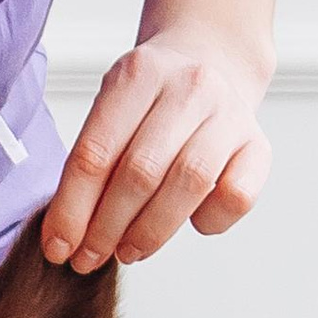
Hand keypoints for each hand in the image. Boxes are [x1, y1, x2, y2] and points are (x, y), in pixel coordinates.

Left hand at [42, 26, 271, 268]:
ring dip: (151, 231)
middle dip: (106, 227)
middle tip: (88, 258)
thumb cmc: (153, 98)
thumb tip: (65, 234)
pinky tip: (191, 223)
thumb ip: (93, 161)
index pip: (95, 152)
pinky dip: (210, 220)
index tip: (58, 247)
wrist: (213, 59)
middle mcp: (189, 87)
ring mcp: (229, 114)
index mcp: (138, 74)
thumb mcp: (113, 107)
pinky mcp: (259, 144)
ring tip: (128, 251)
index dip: (72, 209)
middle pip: (140, 172)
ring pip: (189, 184)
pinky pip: (236, 196)